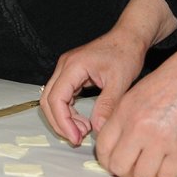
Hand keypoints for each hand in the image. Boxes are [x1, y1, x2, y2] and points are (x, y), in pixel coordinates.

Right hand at [40, 27, 147, 146]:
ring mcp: (66, 70)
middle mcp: (64, 66)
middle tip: (76, 139)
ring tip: (83, 131)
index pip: (56, 99)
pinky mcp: (72, 74)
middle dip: (60, 122)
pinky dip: (69, 111)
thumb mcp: (119, 82)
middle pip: (48, 100)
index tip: (76, 137)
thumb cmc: (125, 53)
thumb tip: (98, 130)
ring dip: (64, 118)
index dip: (63, 122)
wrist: (129, 37)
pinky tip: (83, 121)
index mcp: (73, 66)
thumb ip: (107, 106)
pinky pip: (62, 96)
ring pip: (53, 99)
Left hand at [93, 49, 176, 176]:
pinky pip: (167, 176)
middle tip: (135, 166)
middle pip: (119, 168)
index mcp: (123, 113)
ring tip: (154, 163)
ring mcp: (161, 140)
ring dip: (147, 174)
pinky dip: (167, 173)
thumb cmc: (169, 82)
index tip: (116, 161)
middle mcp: (138, 128)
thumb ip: (120, 120)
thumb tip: (114, 146)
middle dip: (125, 172)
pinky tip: (170, 160)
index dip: (107, 160)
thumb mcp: (134, 96)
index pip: (103, 149)